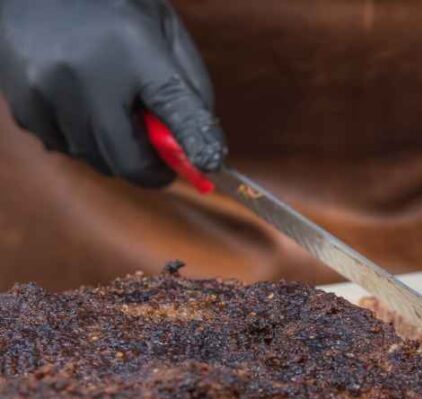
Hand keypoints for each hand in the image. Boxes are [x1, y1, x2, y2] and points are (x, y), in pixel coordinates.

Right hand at [0, 0, 224, 186]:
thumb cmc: (108, 6)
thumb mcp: (163, 31)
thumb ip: (189, 88)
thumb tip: (205, 147)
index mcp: (134, 50)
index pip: (177, 116)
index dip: (193, 152)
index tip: (201, 165)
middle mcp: (85, 79)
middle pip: (127, 162)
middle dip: (147, 160)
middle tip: (152, 140)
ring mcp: (46, 95)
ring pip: (94, 159)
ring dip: (110, 147)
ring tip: (110, 108)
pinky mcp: (22, 106)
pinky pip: (61, 147)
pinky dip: (77, 137)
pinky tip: (79, 103)